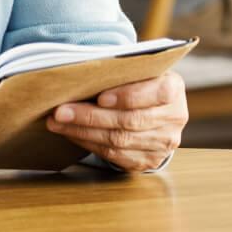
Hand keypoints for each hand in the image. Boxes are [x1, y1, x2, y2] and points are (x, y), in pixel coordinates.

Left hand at [46, 70, 186, 172]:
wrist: (158, 108)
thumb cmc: (143, 82)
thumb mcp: (141, 70)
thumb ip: (123, 72)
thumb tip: (83, 74)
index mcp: (174, 89)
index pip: (154, 93)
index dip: (127, 96)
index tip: (100, 97)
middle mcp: (174, 118)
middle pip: (129, 120)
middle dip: (90, 116)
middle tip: (61, 111)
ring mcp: (163, 144)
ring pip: (119, 141)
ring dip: (83, 132)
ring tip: (58, 123)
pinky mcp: (149, 161)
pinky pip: (116, 156)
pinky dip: (90, 145)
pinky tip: (72, 135)